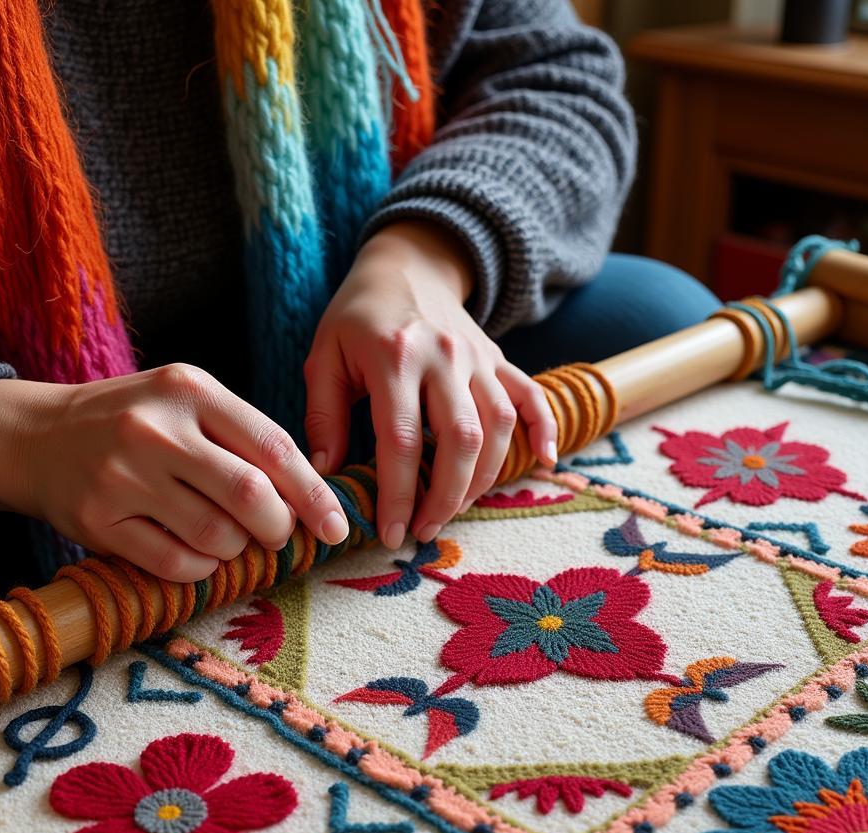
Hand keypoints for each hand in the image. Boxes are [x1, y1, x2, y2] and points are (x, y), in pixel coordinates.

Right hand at [0, 365, 348, 580]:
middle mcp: (156, 429)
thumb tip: (308, 499)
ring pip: (217, 537)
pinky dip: (200, 568)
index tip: (338, 526)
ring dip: (235, 549)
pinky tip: (192, 551)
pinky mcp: (99, 521)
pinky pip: (177, 564)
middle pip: (251, 497)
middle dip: (279, 529)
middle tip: (276, 535)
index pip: (273, 446)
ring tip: (223, 536)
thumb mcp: (184, 401)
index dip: (314, 494)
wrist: (34, 436)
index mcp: (190, 390)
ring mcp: (123, 477)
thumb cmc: (131, 420)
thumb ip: (241, 438)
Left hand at [304, 220, 557, 549]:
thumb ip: (323, 415)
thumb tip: (327, 474)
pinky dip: (544, 429)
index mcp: (393, 358)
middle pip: (460, 441)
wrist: (406, 264)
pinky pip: (532, 395)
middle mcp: (443, 357)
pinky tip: (545, 462)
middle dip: (446, 497)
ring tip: (455, 510)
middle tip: (424, 529)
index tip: (390, 533)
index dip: (398, 495)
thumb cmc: (357, 317)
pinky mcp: (498, 358)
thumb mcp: (324, 357)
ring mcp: (478, 357)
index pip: (401, 441)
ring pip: (497, 427)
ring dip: (482, 479)